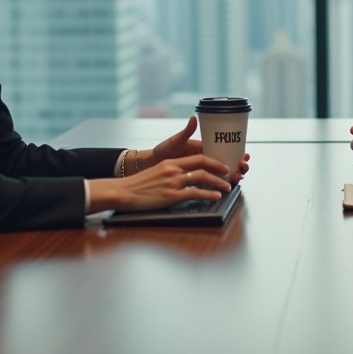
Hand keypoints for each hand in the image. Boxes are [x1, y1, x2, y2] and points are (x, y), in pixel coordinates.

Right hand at [91, 154, 232, 212]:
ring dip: (218, 182)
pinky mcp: (170, 195)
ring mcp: (172, 182)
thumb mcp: (157, 172)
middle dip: (219, 167)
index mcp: (171, 163)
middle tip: (229, 172)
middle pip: (202, 163)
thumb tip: (185, 175)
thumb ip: (172, 171)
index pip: (197, 157)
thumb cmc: (138, 185)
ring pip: (201, 177)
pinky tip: (215, 196)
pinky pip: (194, 192)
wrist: (123, 192)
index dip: (213, 160)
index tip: (222, 165)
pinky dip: (208, 194)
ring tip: (226, 186)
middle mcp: (173, 169)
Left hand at [146, 117, 250, 182]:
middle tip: (243, 167)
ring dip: (234, 176)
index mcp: (203, 148)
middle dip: (239, 166)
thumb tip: (194, 119)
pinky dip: (222, 185)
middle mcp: (205, 159)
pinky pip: (213, 184)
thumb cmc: (162, 151)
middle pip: (228, 163)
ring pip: (224, 175)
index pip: (225, 149)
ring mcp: (202, 171)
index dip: (237, 152)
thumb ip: (186, 132)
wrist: (151, 165)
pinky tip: (227, 186)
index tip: (244, 154)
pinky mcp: (197, 181)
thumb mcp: (175, 141)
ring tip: (238, 177)